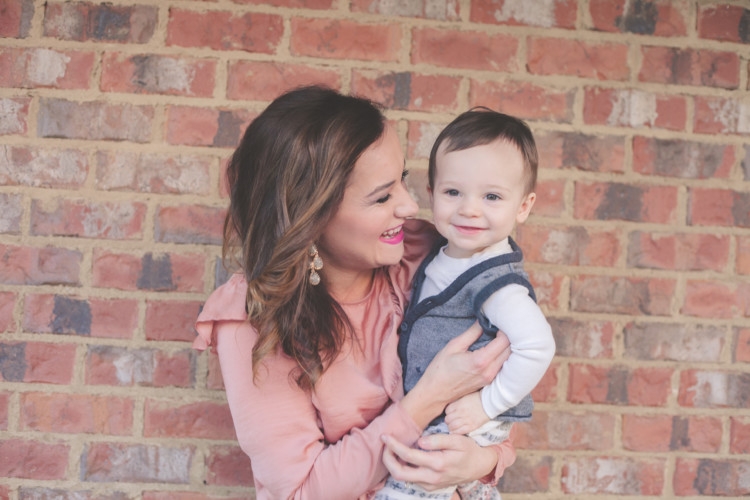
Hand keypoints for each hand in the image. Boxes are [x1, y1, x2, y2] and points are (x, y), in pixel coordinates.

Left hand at [380, 432, 496, 490]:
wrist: (479, 467)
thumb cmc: (468, 450)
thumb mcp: (457, 439)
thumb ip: (438, 440)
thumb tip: (420, 442)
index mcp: (438, 464)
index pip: (408, 456)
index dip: (393, 446)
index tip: (385, 436)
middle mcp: (431, 477)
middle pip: (399, 473)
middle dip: (387, 459)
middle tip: (385, 444)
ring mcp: (430, 484)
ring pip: (403, 478)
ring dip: (393, 464)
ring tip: (391, 448)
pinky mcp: (430, 486)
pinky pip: (411, 479)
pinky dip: (402, 468)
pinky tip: (402, 456)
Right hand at [401, 323, 510, 428]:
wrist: (435, 393)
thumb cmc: (440, 369)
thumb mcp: (453, 346)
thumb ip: (471, 333)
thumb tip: (483, 322)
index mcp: (481, 360)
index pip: (504, 341)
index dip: (504, 329)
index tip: (498, 322)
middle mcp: (489, 371)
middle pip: (510, 351)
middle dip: (509, 337)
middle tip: (500, 328)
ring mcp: (491, 379)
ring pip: (509, 360)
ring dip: (507, 348)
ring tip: (498, 337)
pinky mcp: (489, 382)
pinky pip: (503, 367)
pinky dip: (503, 357)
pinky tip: (495, 350)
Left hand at [445, 391, 488, 434]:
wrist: (489, 403)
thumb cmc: (477, 398)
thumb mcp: (464, 397)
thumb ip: (457, 402)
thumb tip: (450, 408)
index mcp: (458, 404)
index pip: (447, 411)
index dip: (448, 413)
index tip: (451, 414)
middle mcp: (460, 412)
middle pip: (448, 419)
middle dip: (448, 421)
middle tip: (451, 421)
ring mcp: (466, 420)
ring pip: (452, 426)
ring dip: (451, 427)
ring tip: (453, 427)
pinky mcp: (472, 426)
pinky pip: (460, 432)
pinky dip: (456, 432)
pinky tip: (456, 431)